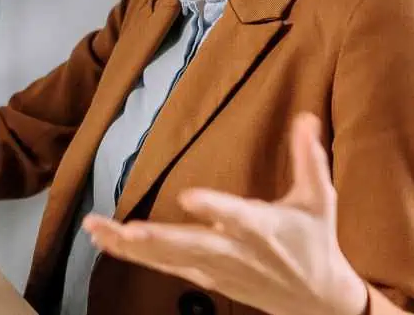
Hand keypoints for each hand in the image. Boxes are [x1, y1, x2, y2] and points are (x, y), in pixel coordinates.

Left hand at [84, 114, 369, 314]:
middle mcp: (235, 250)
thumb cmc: (314, 242)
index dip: (213, 208)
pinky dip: (134, 255)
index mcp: (262, 227)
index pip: (236, 216)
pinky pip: (163, 267)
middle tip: (125, 229)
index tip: (188, 197)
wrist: (316, 299)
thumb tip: (305, 117)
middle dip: (157, 239)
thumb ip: (309, 158)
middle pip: (192, 245)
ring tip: (95, 229)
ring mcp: (216, 267)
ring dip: (129, 246)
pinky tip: (104, 242)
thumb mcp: (318, 200)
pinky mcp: (204, 277)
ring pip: (169, 258)